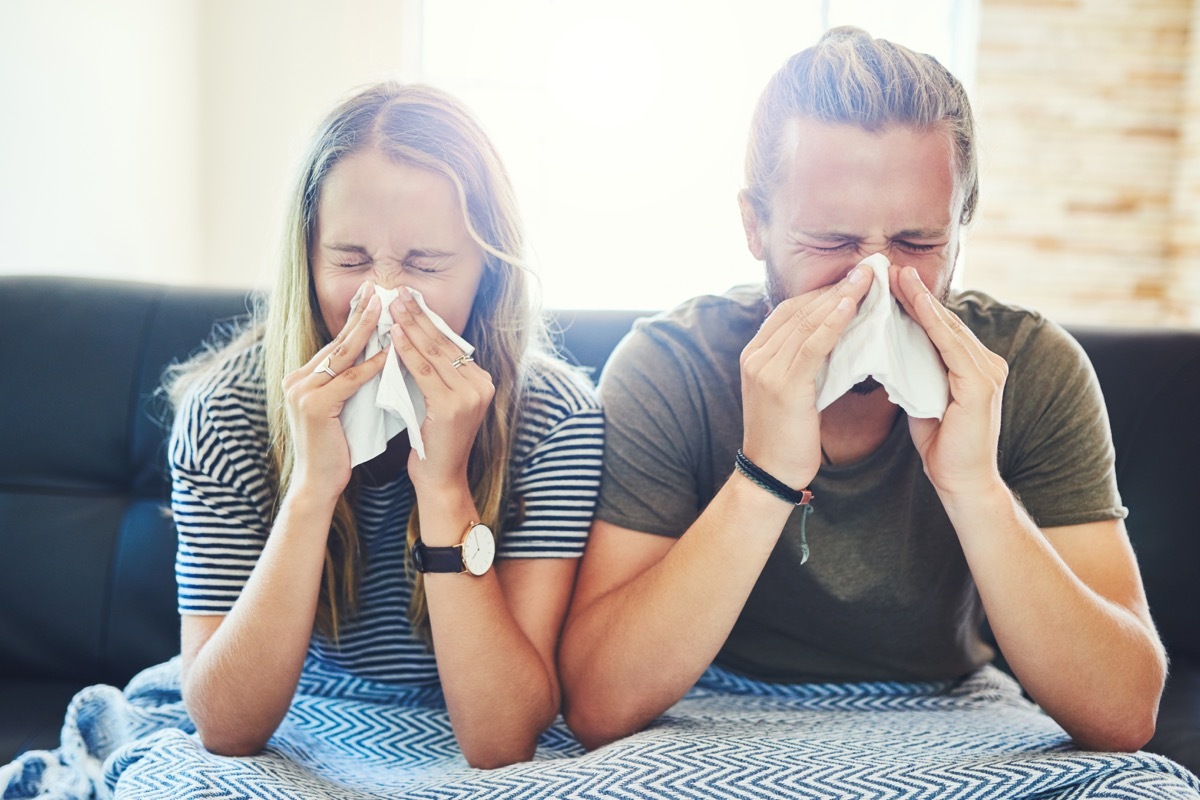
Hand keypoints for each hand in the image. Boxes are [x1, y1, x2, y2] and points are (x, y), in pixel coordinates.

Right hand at [282, 281, 388, 499]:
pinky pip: (349, 380)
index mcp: (302, 378)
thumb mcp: (344, 407)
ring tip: (385, 310)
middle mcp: (297, 380)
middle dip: (359, 314)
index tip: (370, 295)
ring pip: (341, 356)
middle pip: (336, 342)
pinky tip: (388, 354)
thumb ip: (352, 383)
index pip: (334, 343)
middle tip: (378, 290)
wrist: (319, 482)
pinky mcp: (314, 406)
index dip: (353, 318)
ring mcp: (302, 392)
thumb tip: (381, 355)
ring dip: (365, 331)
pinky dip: (370, 366)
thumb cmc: (337, 447)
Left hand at [389, 286, 494, 494]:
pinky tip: (395, 337)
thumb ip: (434, 376)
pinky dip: (408, 353)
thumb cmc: (434, 443)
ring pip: (435, 354)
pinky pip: (425, 373)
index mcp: (481, 382)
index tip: (411, 300)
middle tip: (401, 292)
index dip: (430, 320)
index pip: (451, 344)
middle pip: (445, 343)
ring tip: (394, 307)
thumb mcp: (438, 403)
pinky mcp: (453, 407)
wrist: (441, 480)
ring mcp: (470, 396)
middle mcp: (482, 386)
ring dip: (412, 327)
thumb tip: (412, 340)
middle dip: (420, 316)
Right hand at [739, 265, 872, 489]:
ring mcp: (765, 369)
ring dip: (841, 297)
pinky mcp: (783, 385)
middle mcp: (755, 356)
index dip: (823, 292)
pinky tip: (852, 305)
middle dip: (836, 287)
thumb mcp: (789, 392)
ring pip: (806, 322)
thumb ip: (801, 364)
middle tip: (869, 268)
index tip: (854, 279)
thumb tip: (833, 341)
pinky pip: (811, 345)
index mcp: (754, 354)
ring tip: (868, 278)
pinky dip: (833, 322)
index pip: (790, 311)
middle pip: (799, 310)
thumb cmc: (786, 437)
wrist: (770, 474)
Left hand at [890, 265, 1007, 497]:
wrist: (960, 482)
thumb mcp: (922, 399)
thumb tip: (890, 351)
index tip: (891, 282)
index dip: (915, 303)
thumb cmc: (941, 445)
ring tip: (898, 276)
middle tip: (891, 267)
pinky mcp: (981, 384)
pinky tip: (915, 303)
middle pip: (943, 321)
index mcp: (971, 366)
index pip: (939, 328)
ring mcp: (987, 372)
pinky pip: (951, 346)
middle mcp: (985, 363)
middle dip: (916, 293)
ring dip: (921, 300)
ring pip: (947, 328)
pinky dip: (932, 323)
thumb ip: (916, 373)